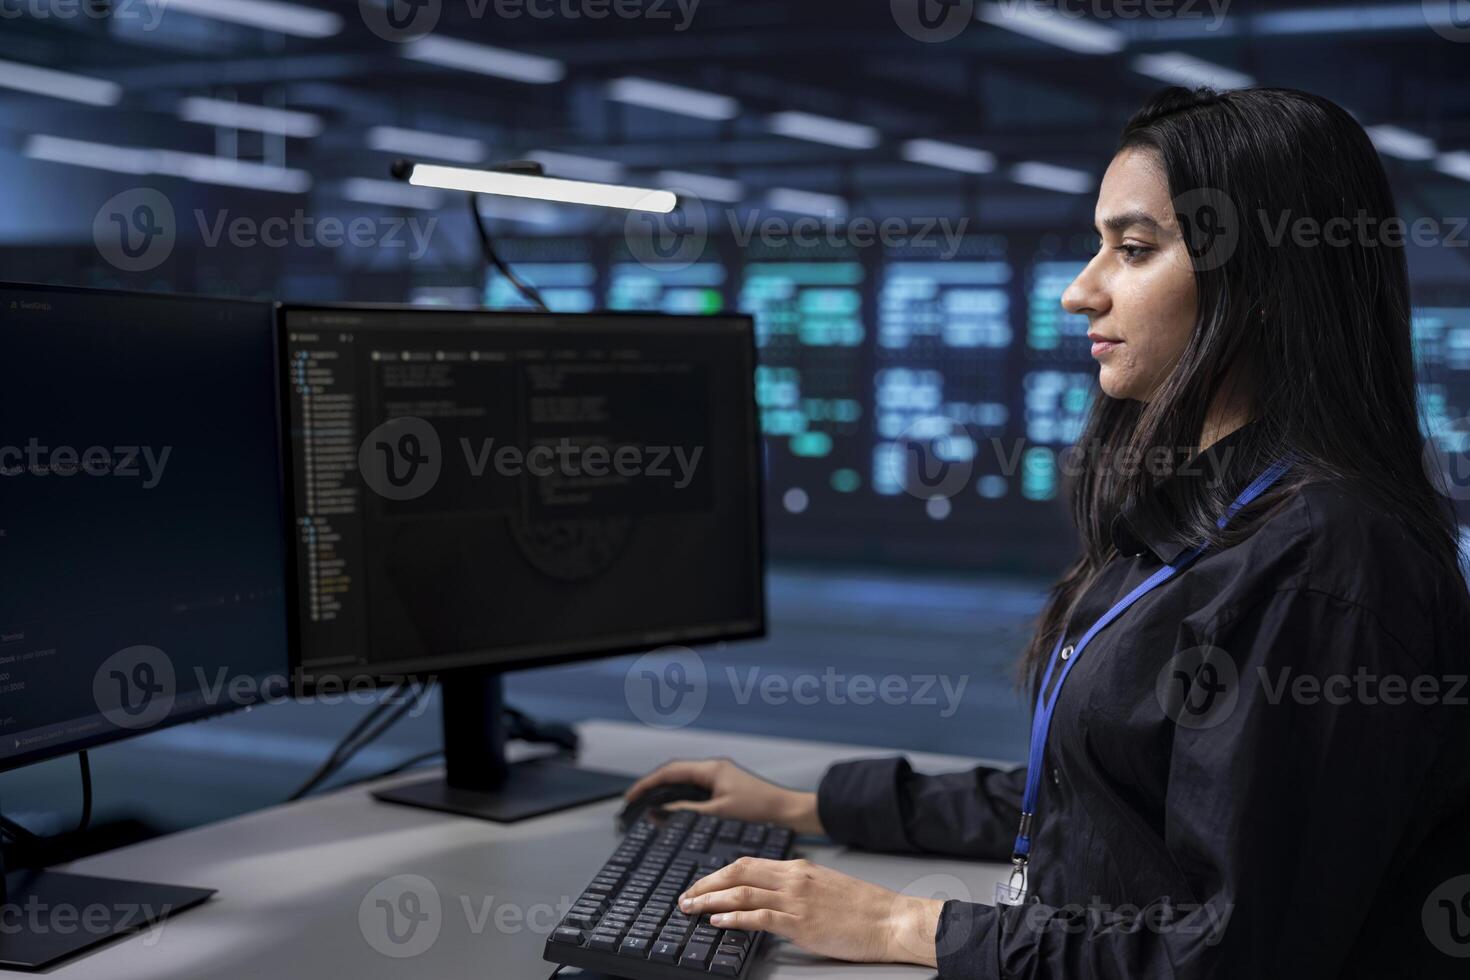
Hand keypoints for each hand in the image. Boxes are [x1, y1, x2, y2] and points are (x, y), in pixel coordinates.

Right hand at [624, 758, 823, 834]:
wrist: (787, 813)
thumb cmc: (760, 810)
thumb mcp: (718, 813)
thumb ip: (688, 811)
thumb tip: (662, 811)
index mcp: (711, 769)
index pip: (670, 771)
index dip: (648, 784)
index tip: (631, 797)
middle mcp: (714, 770)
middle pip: (674, 774)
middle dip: (653, 788)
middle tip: (635, 804)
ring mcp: (719, 779)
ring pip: (684, 783)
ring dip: (667, 795)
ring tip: (650, 811)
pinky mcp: (724, 790)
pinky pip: (695, 791)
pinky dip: (681, 800)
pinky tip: (674, 814)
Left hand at [678, 856, 942, 966]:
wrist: (892, 920)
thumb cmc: (866, 908)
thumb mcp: (827, 886)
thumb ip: (799, 886)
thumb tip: (774, 895)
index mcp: (800, 868)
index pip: (749, 864)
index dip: (720, 873)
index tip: (704, 883)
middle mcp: (794, 878)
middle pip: (738, 873)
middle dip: (707, 884)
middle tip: (686, 895)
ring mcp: (796, 900)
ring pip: (741, 893)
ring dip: (710, 901)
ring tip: (691, 908)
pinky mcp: (800, 924)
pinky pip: (758, 917)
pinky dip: (733, 918)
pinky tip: (717, 922)